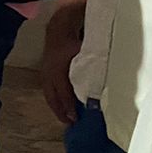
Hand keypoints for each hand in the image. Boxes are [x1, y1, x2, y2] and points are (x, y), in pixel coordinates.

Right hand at [40, 6, 84, 124]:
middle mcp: (49, 75)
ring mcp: (45, 74)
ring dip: (56, 107)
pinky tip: (61, 105)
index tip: (76, 119)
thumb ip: (93, 67)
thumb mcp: (85, 53)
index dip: (69, 106)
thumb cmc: (74, 41)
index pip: (63, 93)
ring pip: (49, 95)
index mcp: (58, 71)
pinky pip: (48, 91)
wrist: (58, 28)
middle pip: (53, 98)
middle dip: (61, 111)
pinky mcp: (45, 73)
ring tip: (65, 118)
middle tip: (70, 124)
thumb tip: (106, 82)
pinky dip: (54, 100)